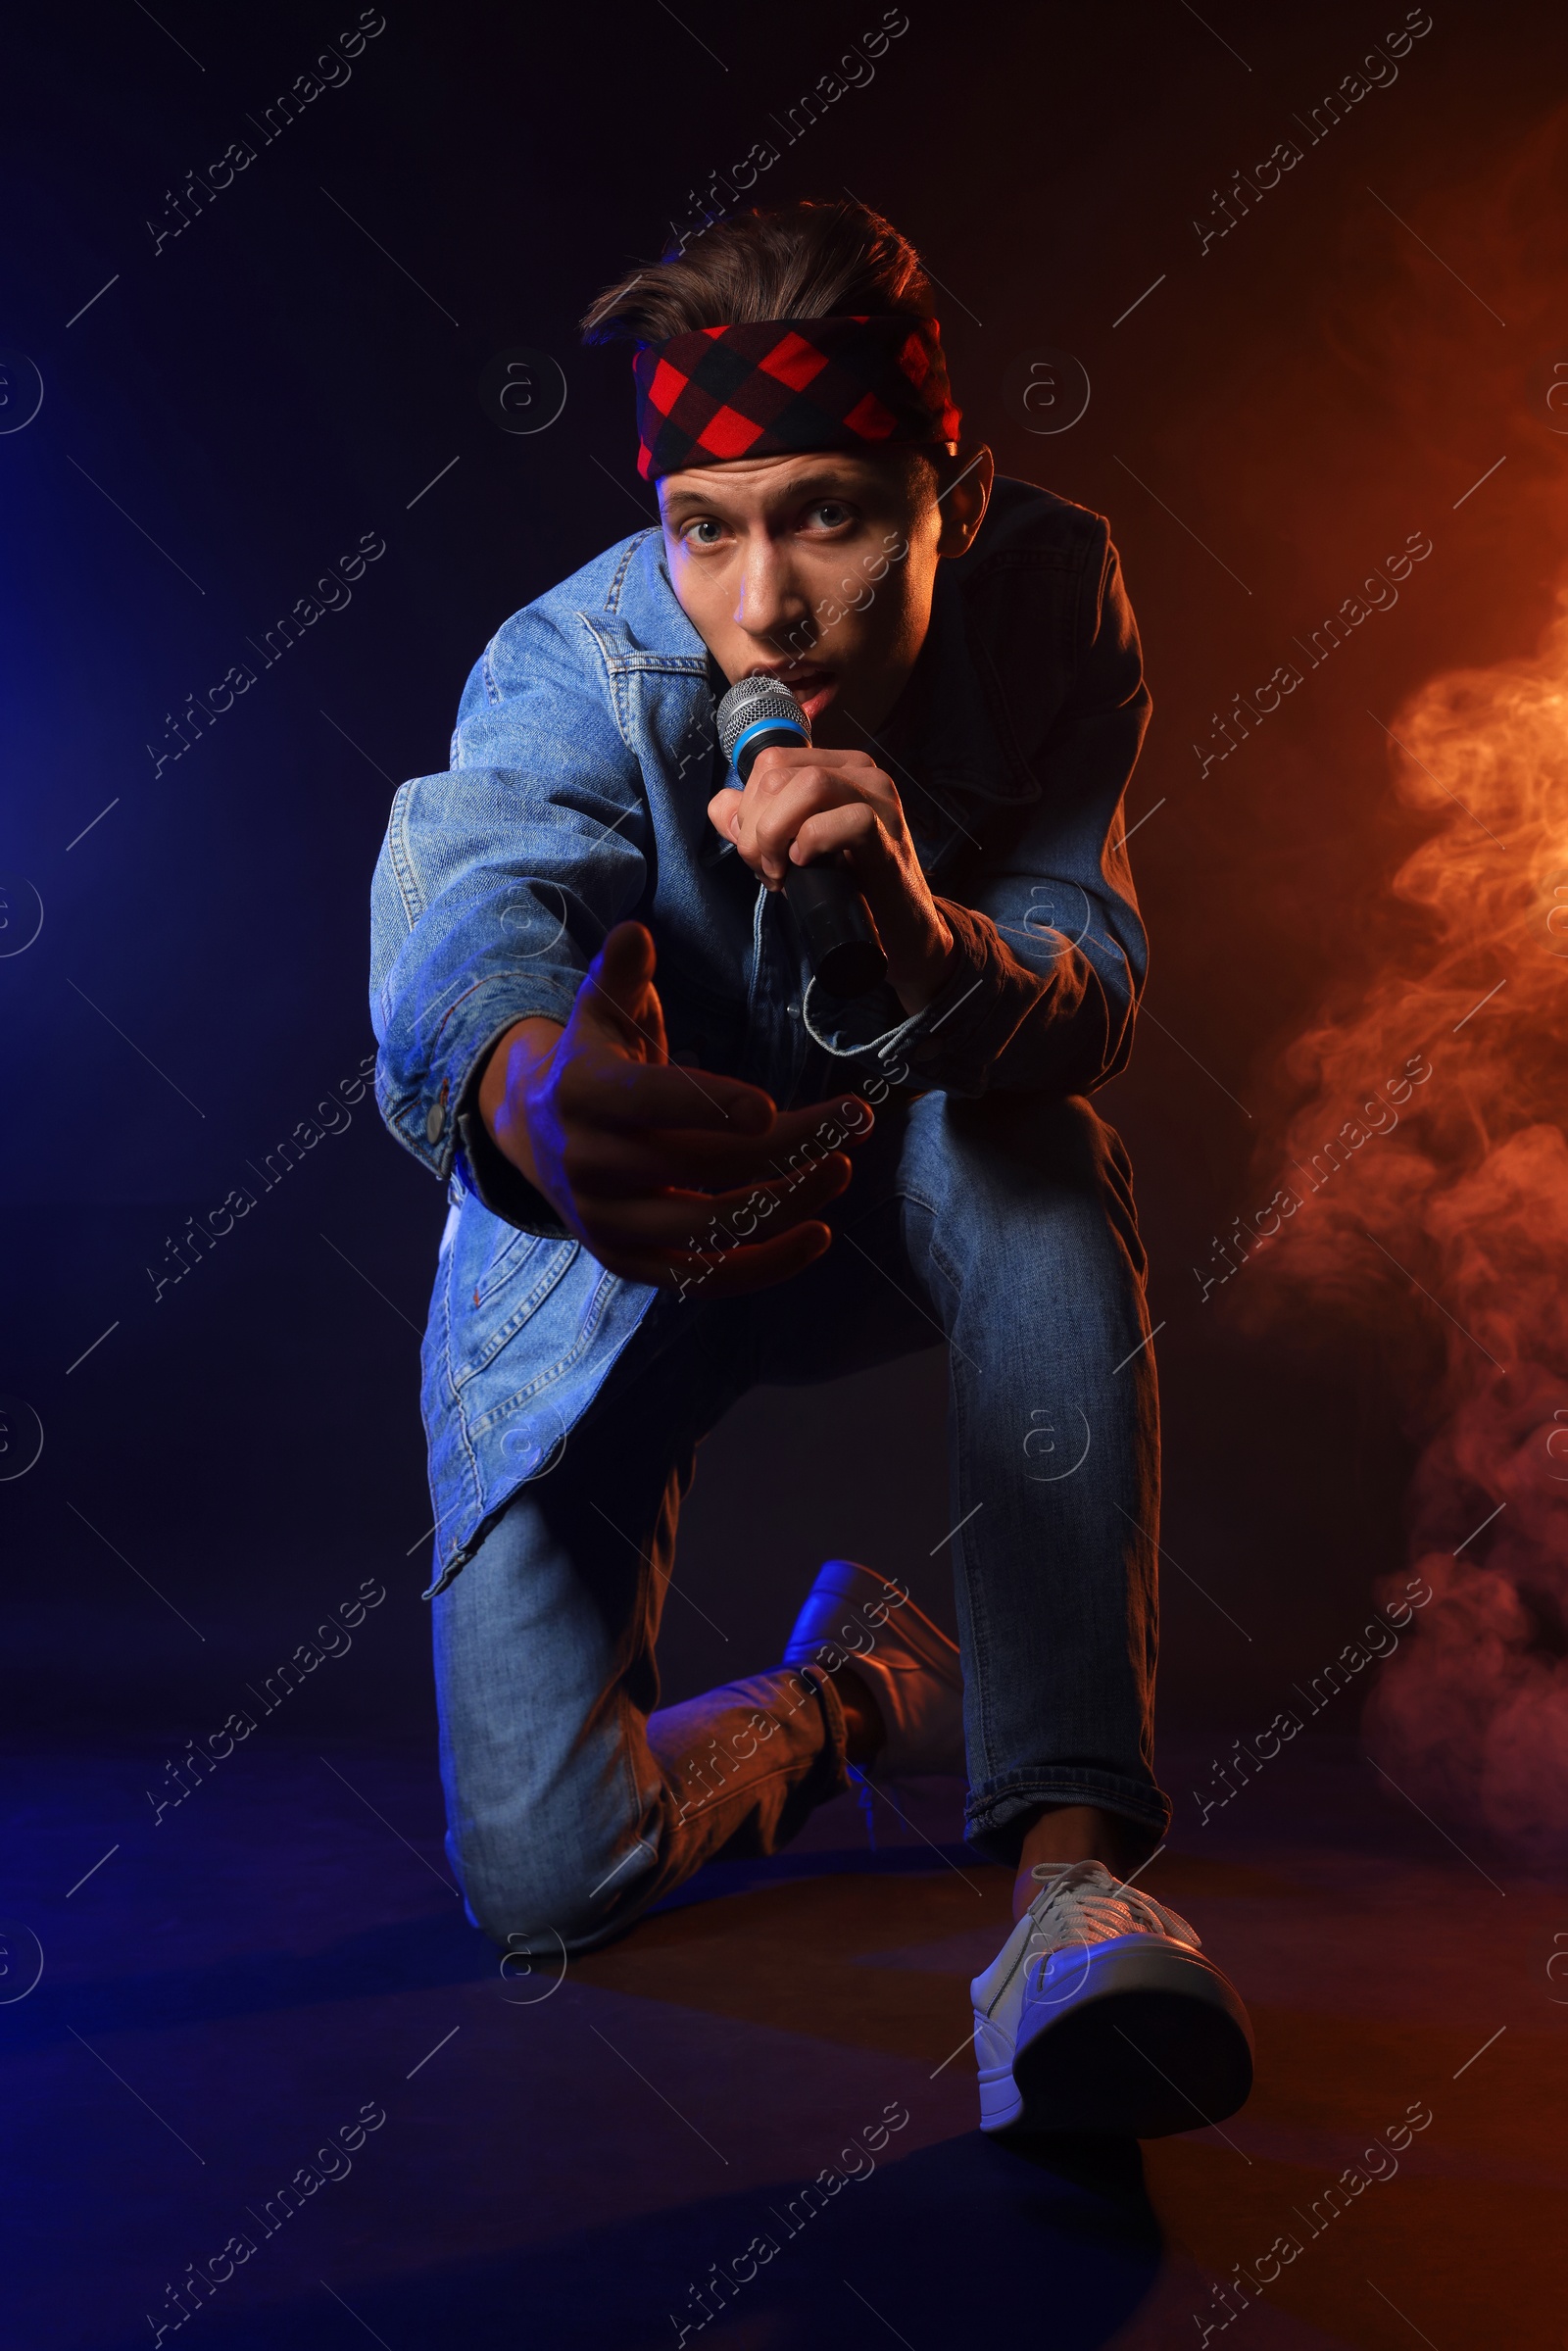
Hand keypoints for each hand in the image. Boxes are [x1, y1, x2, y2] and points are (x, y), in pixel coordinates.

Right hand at [477, 921, 873, 1296]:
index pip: (650, 1102)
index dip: (708, 1105)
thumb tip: (637, 934)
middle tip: (853, 1121)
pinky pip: (704, 1277)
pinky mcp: (629, 1263)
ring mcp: (609, 1221)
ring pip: (710, 1225)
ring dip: (786, 1202)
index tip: (768, 1107)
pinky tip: (818, 1235)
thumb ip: (621, 974)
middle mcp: (591, 1164)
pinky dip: (764, 1265)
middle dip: (788, 1144)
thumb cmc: (590, 1062)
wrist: (531, 1138)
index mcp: (582, 1094)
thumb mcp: (597, 1011)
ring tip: (840, 1167)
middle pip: (702, 1162)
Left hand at [707, 744, 955, 1013]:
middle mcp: (861, 772)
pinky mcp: (891, 834)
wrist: (900, 931)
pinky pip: (847, 819)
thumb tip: (722, 807)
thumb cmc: (846, 886)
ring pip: (808, 787)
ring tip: (782, 871)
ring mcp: (880, 800)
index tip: (758, 854)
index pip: (769, 762)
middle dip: (755, 828)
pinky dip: (814, 842)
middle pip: (777, 774)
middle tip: (767, 870)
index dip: (748, 808)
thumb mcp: (790, 849)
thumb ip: (754, 823)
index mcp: (836, 767)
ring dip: (777, 833)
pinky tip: (808, 866)